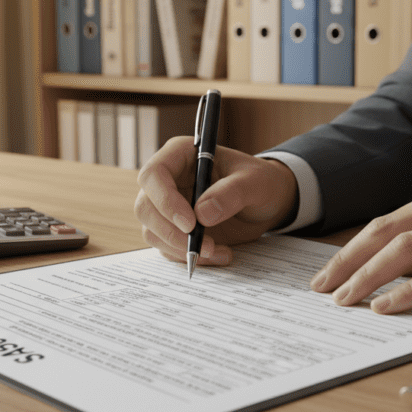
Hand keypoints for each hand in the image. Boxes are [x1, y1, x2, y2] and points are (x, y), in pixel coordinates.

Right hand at [135, 136, 297, 265]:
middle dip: (170, 232)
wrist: (266, 202)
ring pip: (152, 231)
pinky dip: (189, 256)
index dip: (165, 200)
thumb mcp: (255, 181)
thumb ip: (232, 192)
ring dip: (180, 248)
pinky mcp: (175, 229)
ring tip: (217, 251)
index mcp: (181, 155)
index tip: (190, 223)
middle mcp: (168, 180)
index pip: (154, 174)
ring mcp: (168, 206)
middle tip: (203, 245)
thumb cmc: (260, 181)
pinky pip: (168, 247)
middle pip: (145, 207)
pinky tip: (218, 254)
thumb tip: (202, 214)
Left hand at [309, 182, 411, 313]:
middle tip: (321, 287)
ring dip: (367, 277)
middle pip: (386, 231)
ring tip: (344, 300)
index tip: (330, 270)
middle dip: (347, 261)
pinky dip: (407, 292)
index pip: (389, 221)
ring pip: (405, 250)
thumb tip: (396, 269)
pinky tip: (386, 308)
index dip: (354, 247)